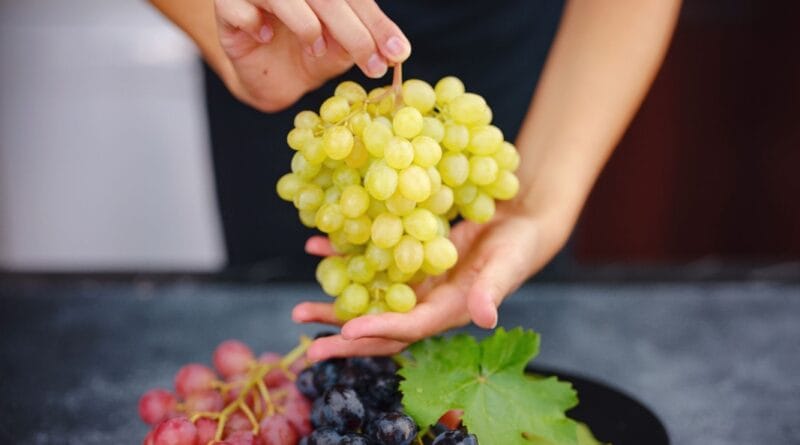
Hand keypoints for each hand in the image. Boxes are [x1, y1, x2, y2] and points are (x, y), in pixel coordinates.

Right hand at [213, 0, 410, 111]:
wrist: (272, 78)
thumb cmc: (310, 52)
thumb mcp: (344, 47)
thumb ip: (366, 41)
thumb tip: (397, 52)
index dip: (376, 25)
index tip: (397, 54)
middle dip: (354, 32)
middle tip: (373, 64)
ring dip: (306, 24)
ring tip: (316, 47)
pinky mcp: (227, 5)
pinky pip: (238, 9)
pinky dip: (253, 22)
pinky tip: (262, 35)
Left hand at [292, 201, 561, 360]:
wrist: (516, 224)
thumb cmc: (517, 247)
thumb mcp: (508, 264)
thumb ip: (493, 290)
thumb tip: (485, 318)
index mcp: (448, 311)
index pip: (409, 327)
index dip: (379, 329)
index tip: (346, 331)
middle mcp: (425, 304)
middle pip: (380, 325)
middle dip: (344, 336)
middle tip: (308, 343)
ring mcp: (414, 284)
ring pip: (369, 299)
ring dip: (335, 303)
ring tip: (299, 311)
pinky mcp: (408, 261)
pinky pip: (372, 263)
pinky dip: (345, 258)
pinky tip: (317, 248)